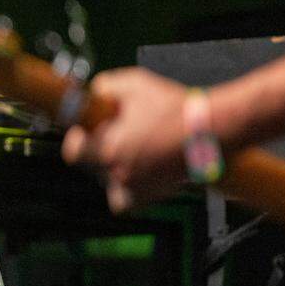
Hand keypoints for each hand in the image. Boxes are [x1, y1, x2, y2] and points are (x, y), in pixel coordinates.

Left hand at [60, 67, 189, 211]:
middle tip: (116, 136)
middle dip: (99, 149)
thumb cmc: (175, 107)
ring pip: (108, 183)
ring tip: (135, 150)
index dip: (78, 138)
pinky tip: (138, 171)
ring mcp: (135, 187)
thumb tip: (93, 94)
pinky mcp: (150, 196)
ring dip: (114, 168)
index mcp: (110, 147)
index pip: (73, 150)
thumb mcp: (135, 83)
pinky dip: (127, 190)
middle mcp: (119, 172)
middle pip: (91, 165)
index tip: (85, 130)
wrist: (211, 129)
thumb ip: (105, 87)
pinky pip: (125, 202)